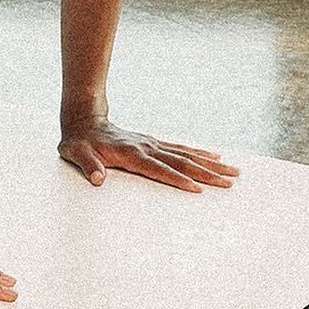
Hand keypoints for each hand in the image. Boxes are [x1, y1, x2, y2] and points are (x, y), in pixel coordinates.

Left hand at [58, 117, 240, 191]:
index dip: (178, 180)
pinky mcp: (154, 143)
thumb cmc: (79, 142)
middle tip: (230, 182)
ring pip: (187, 154)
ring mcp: (152, 143)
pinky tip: (215, 157)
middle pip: (182, 162)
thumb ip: (88, 166)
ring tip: (233, 171)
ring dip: (211, 164)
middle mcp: (147, 147)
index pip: (159, 169)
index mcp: (131, 154)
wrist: (84, 119)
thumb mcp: (75, 153)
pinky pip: (181, 148)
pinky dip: (200, 153)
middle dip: (208, 173)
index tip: (198, 189)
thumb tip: (98, 178)